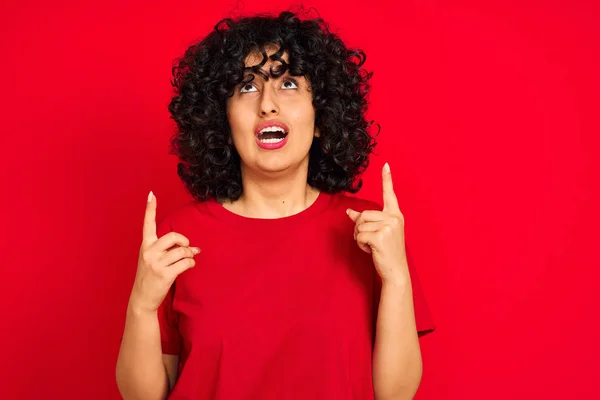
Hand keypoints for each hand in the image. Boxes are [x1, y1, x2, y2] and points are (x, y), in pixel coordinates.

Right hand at [129, 191, 199, 312]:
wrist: (142, 299)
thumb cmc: (149, 277)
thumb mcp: (151, 260)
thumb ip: (167, 250)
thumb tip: (195, 248)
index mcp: (145, 246)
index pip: (147, 224)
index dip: (150, 209)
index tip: (151, 194)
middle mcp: (149, 252)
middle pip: (173, 237)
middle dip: (185, 241)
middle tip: (188, 248)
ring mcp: (156, 263)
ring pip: (182, 251)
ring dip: (190, 255)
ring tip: (189, 259)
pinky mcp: (164, 274)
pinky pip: (185, 262)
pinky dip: (191, 263)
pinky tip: (189, 266)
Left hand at [347, 163, 407, 283]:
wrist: (395, 272)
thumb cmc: (387, 252)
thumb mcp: (378, 233)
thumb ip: (366, 221)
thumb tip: (349, 212)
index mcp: (396, 215)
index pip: (390, 195)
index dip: (387, 180)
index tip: (386, 165)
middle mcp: (394, 218)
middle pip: (363, 214)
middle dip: (360, 228)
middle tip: (370, 241)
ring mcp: (388, 226)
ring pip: (359, 225)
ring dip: (359, 238)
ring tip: (372, 246)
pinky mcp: (381, 236)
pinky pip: (359, 235)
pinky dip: (360, 245)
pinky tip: (371, 250)